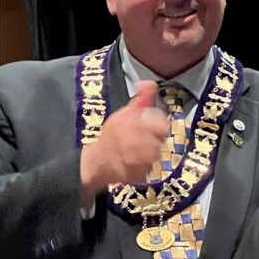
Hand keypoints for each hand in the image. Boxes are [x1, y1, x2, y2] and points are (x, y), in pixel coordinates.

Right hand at [80, 81, 170, 200]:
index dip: (157, 124)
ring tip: (139, 149)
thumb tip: (150, 84)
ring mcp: (138, 160)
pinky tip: (136, 160)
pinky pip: (151, 167)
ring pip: (157, 153)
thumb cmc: (112, 136)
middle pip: (160, 139)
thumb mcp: (125, 113)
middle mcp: (136, 142)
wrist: (98, 161)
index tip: (149, 125)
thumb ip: (141, 98)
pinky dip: (146, 164)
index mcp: (133, 123)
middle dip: (154, 138)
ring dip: (151, 151)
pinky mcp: (140, 174)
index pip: (161, 124)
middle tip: (143, 138)